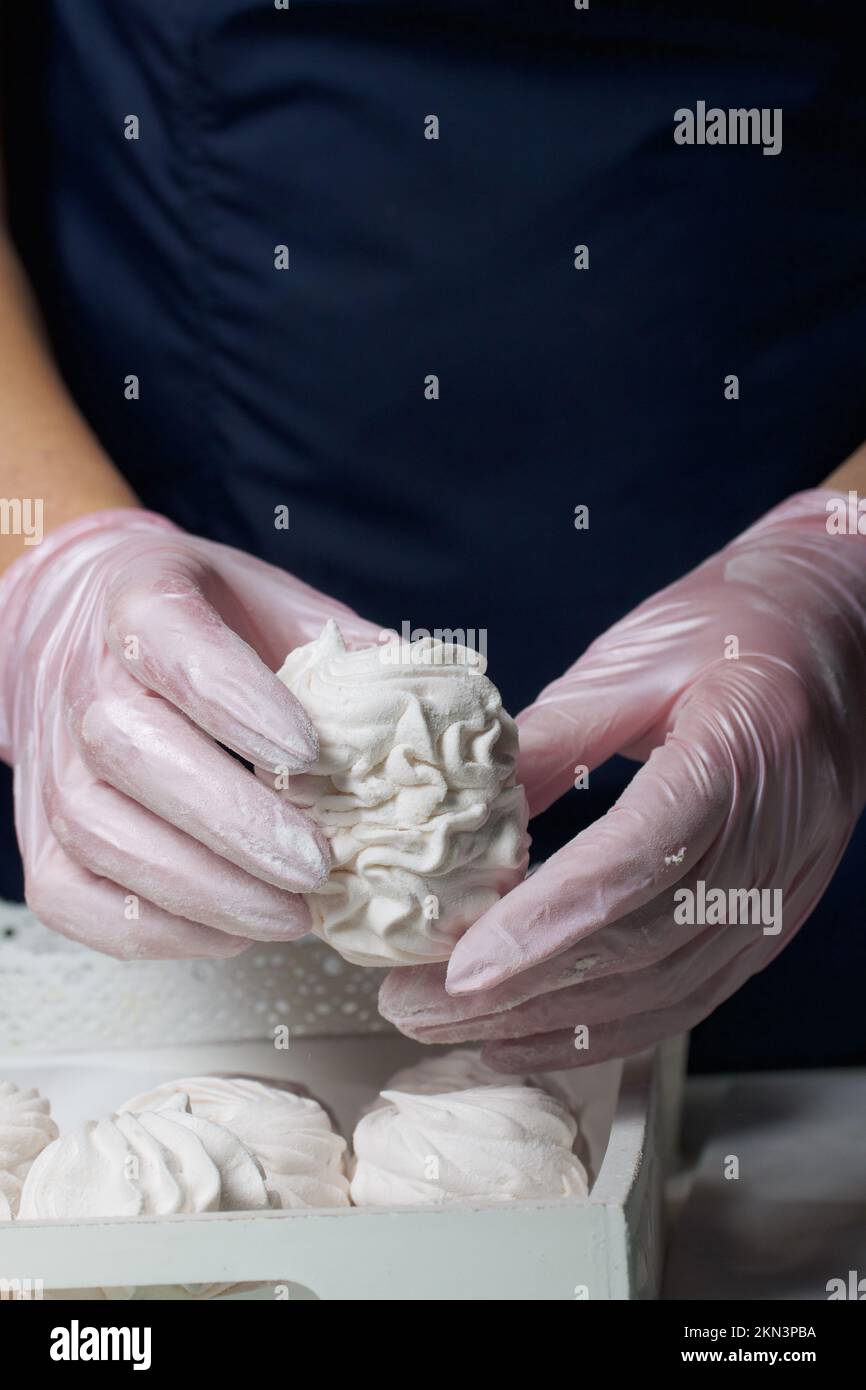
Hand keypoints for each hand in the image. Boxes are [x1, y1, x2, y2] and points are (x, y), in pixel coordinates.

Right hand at [0, 509, 379, 957]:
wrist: (82, 626)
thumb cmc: (200, 621)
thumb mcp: (274, 605)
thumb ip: (347, 649)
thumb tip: (442, 703)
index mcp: (143, 602)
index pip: (173, 644)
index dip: (238, 702)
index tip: (310, 754)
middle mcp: (79, 679)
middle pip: (131, 750)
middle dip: (232, 820)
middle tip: (317, 868)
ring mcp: (49, 763)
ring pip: (100, 832)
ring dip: (200, 887)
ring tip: (289, 915)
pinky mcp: (39, 835)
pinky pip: (71, 896)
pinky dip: (151, 929)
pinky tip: (228, 932)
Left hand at [380, 490, 865, 1067]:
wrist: (835, 633)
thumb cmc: (733, 625)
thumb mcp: (633, 659)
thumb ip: (552, 736)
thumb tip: (464, 813)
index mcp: (741, 748)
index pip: (640, 857)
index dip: (548, 922)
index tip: (463, 968)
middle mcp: (775, 835)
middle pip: (643, 941)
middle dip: (522, 989)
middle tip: (417, 1006)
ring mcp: (781, 887)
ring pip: (666, 987)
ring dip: (555, 1025)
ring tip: (454, 1030)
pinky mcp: (771, 916)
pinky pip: (692, 994)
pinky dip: (612, 1030)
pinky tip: (539, 1039)